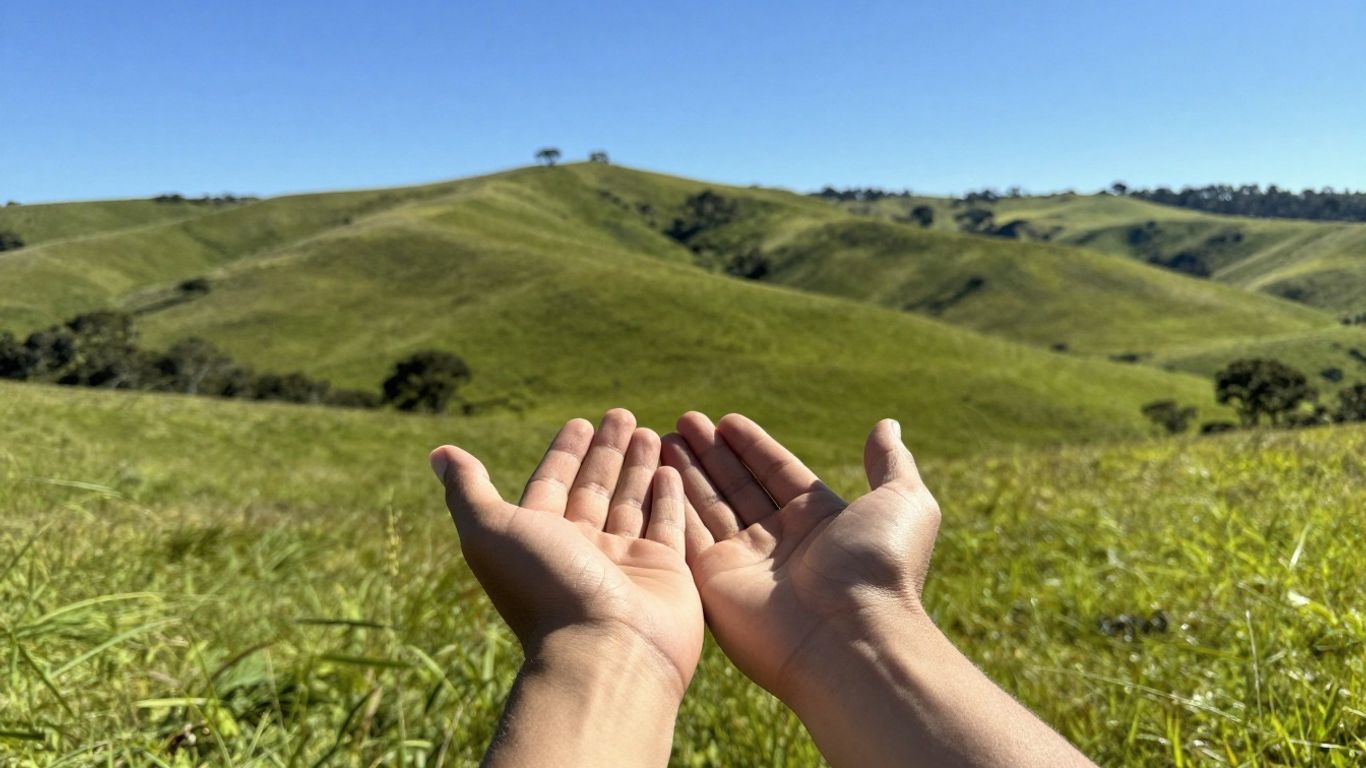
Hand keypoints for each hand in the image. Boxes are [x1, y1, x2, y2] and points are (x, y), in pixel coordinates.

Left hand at [431, 409, 703, 766]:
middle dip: (606, 452)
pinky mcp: (665, 573)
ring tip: (649, 431)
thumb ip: (469, 490)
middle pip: (593, 490)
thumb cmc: (545, 588)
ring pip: (631, 503)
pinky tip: (670, 470)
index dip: (563, 453)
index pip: (551, 485)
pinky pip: (667, 526)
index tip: (579, 421)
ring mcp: (625, 564)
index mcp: (539, 541)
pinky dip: (668, 498)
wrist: (606, 650)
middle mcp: (581, 552)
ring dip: (638, 467)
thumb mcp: (491, 531)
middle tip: (621, 414)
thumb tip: (439, 453)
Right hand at [661, 412, 939, 702]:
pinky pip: (688, 536)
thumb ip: (889, 463)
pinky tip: (657, 472)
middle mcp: (779, 542)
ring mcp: (744, 564)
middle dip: (710, 455)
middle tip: (683, 421)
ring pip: (708, 508)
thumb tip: (888, 425)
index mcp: (819, 520)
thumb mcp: (902, 501)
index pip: (776, 473)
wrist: (850, 636)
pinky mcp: (715, 584)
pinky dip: (672, 505)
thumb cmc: (878, 567)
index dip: (751, 447)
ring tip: (662, 438)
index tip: (724, 421)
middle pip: (737, 487)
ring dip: (685, 473)